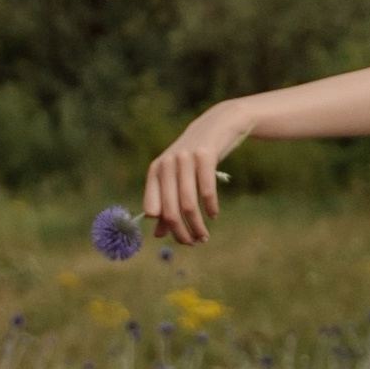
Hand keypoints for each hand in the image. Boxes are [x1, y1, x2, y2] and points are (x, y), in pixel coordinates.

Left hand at [144, 104, 249, 248]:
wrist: (216, 124)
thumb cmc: (194, 157)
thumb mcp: (177, 177)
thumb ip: (166, 203)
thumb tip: (158, 235)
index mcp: (155, 171)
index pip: (152, 209)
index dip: (165, 228)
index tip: (180, 239)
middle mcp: (166, 165)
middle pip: (170, 210)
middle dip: (183, 232)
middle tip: (195, 243)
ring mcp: (185, 159)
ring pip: (188, 204)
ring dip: (198, 226)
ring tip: (205, 236)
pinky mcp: (205, 156)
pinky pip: (206, 191)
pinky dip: (211, 207)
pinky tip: (214, 215)